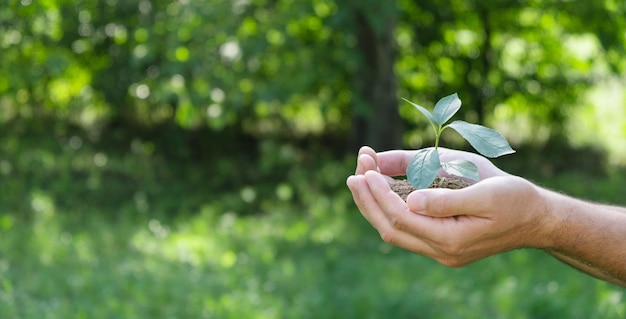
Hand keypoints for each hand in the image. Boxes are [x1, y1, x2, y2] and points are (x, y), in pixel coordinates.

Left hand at [347, 146, 548, 265]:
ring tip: (360, 179)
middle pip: (390, 228)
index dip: (380, 193)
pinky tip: (381, 192)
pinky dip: (388, 210)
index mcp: (452, 239)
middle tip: (353, 173)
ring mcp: (441, 252)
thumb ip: (446, 199)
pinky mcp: (441, 245)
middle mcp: (442, 252)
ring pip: (394, 232)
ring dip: (374, 206)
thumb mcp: (485, 192)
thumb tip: (410, 200)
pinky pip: (405, 230)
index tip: (366, 169)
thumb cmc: (515, 199)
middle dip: (368, 200)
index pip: (401, 217)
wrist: (537, 219)